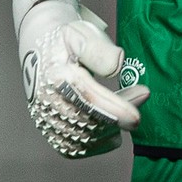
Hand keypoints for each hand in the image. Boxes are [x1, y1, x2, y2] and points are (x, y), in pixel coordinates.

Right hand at [12, 0, 148, 159]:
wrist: (39, 42)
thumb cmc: (66, 36)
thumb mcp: (82, 32)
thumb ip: (99, 49)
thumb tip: (117, 65)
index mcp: (56, 76)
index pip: (89, 100)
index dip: (115, 112)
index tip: (136, 118)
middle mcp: (47, 102)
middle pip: (91, 123)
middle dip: (120, 116)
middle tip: (141, 94)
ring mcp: (46, 118)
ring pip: (86, 139)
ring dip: (112, 128)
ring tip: (129, 106)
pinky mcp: (49, 129)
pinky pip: (75, 148)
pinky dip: (96, 142)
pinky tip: (110, 127)